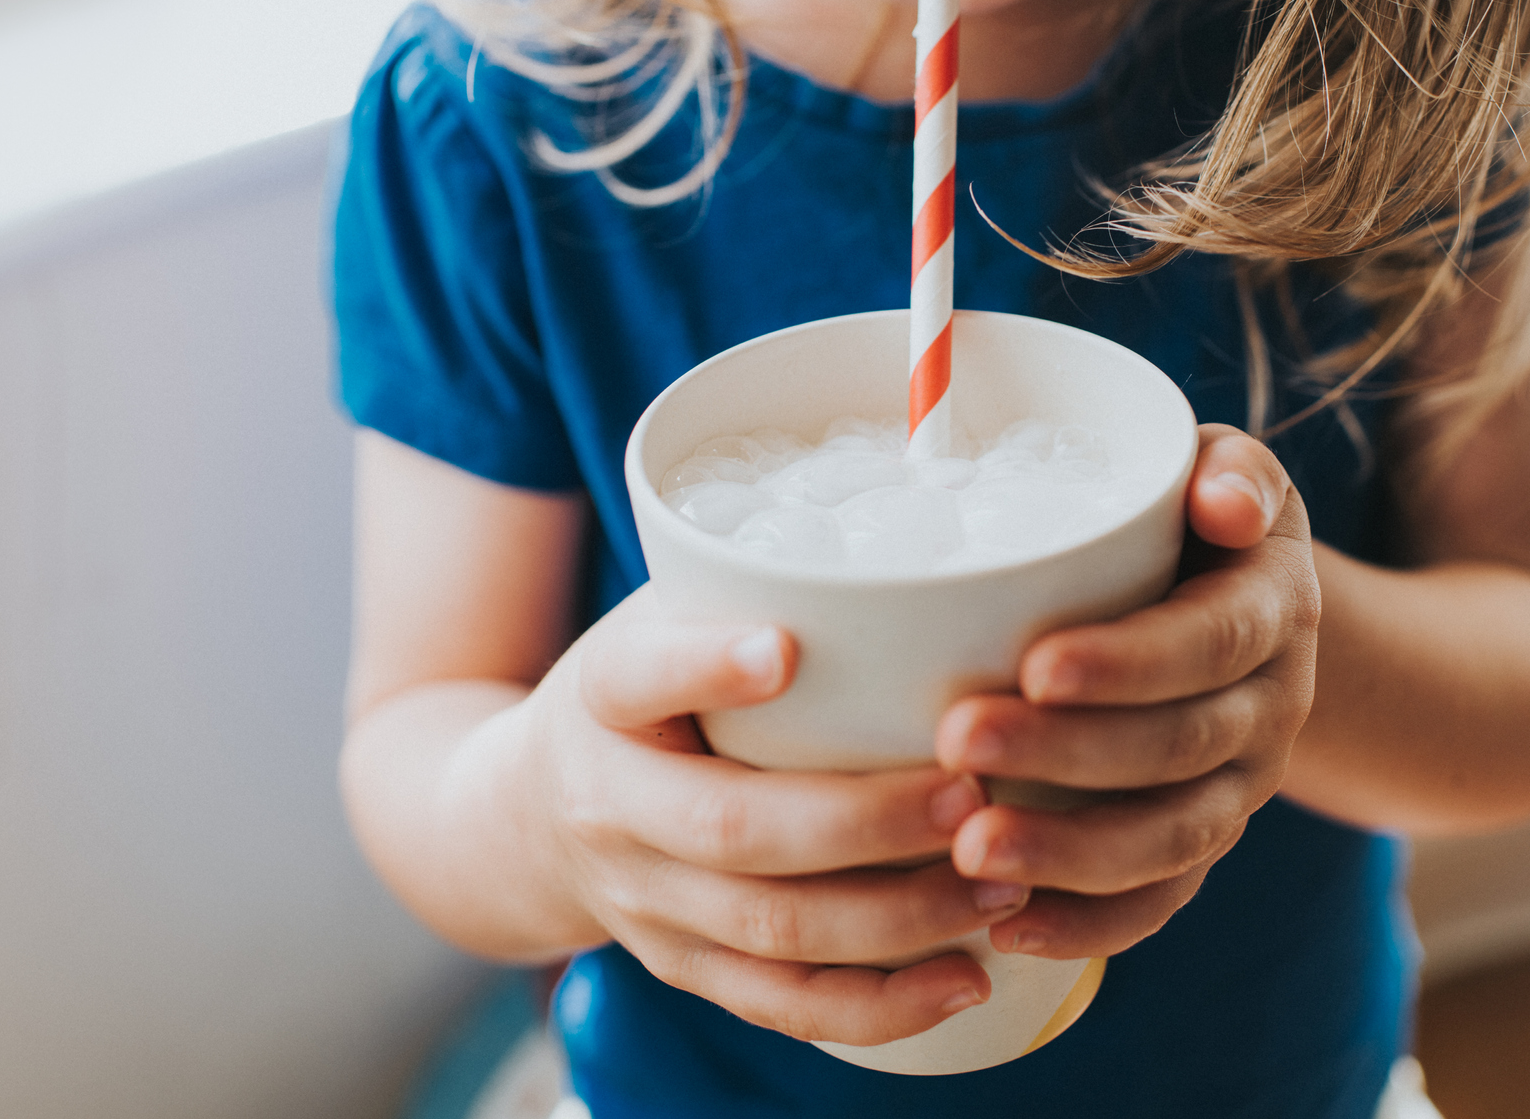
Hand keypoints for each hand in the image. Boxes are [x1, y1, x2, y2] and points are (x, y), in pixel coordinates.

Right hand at [515, 589, 1033, 1043]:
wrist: (530, 816)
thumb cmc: (648, 689)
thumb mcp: (660, 615)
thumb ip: (752, 586)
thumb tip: (920, 523)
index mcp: (602, 696)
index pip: (638, 675)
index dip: (707, 664)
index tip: (785, 647)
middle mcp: (611, 808)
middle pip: (734, 829)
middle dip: (864, 823)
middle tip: (971, 791)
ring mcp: (645, 903)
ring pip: (773, 931)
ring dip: (900, 917)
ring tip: (999, 884)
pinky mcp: (684, 969)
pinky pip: (783, 1004)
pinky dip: (881, 1006)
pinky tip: (966, 980)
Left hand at [933, 424, 1319, 960]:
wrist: (1246, 608)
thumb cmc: (1196, 523)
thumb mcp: (1227, 471)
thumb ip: (1233, 473)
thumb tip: (1223, 502)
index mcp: (1273, 609)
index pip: (1211, 642)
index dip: (1130, 662)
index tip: (1035, 666)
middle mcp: (1270, 706)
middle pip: (1179, 745)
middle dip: (1068, 752)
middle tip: (959, 742)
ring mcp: (1240, 785)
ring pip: (1173, 838)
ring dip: (1072, 853)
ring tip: (970, 853)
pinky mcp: (1202, 839)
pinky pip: (1162, 899)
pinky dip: (1091, 924)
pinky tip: (1008, 926)